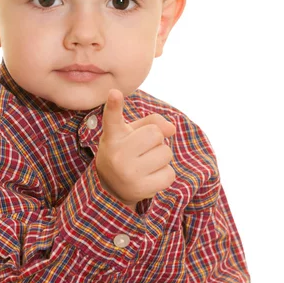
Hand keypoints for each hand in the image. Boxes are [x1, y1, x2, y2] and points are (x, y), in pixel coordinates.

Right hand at [95, 88, 175, 210]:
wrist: (112, 188)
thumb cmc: (126, 152)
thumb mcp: (132, 133)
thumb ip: (152, 122)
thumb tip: (171, 129)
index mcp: (113, 136)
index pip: (112, 118)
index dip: (113, 105)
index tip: (114, 93)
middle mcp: (116, 153)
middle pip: (155, 134)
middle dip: (155, 140)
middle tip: (142, 150)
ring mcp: (127, 172)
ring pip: (165, 154)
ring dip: (161, 157)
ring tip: (145, 164)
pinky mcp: (140, 189)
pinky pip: (169, 174)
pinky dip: (164, 174)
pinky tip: (149, 177)